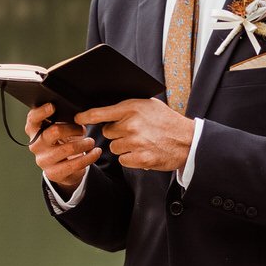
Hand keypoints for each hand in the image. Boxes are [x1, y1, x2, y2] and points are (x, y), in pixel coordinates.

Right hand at [27, 101, 99, 190]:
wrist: (62, 167)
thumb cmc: (60, 142)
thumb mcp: (58, 129)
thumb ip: (60, 120)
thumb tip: (78, 114)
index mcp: (34, 131)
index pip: (32, 119)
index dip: (41, 112)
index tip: (53, 106)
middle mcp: (36, 145)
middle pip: (54, 131)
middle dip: (73, 128)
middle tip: (83, 129)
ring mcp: (43, 160)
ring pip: (68, 149)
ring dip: (84, 144)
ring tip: (91, 142)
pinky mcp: (54, 173)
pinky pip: (75, 164)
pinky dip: (90, 157)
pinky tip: (96, 152)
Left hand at [76, 97, 195, 172]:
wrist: (188, 142)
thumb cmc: (167, 122)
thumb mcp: (149, 105)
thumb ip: (128, 107)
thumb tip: (107, 111)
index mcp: (132, 108)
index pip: (100, 112)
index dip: (86, 116)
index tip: (77, 118)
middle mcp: (132, 124)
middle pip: (107, 132)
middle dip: (117, 133)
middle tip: (134, 132)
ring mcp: (135, 142)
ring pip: (114, 147)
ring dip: (124, 147)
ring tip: (141, 142)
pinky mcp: (140, 159)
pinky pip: (123, 160)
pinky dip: (131, 158)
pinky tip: (143, 152)